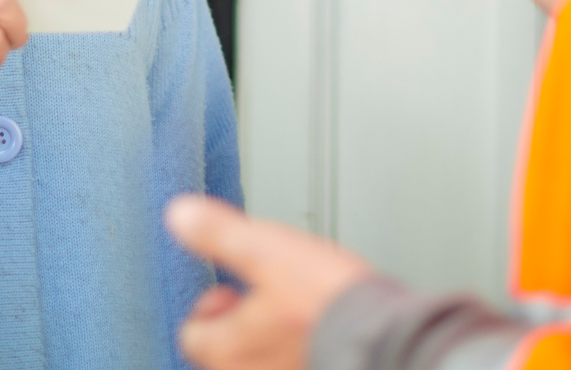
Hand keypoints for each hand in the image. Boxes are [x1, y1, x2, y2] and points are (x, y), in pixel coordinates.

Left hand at [165, 196, 371, 369]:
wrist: (390, 341)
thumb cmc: (328, 302)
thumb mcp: (264, 249)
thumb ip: (218, 234)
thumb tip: (180, 215)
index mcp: (228, 352)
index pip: (193, 336)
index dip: (208, 306)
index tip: (229, 288)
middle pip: (227, 354)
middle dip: (240, 325)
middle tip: (263, 300)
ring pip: (262, 363)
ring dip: (272, 342)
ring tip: (295, 314)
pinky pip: (294, 366)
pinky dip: (300, 354)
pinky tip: (321, 334)